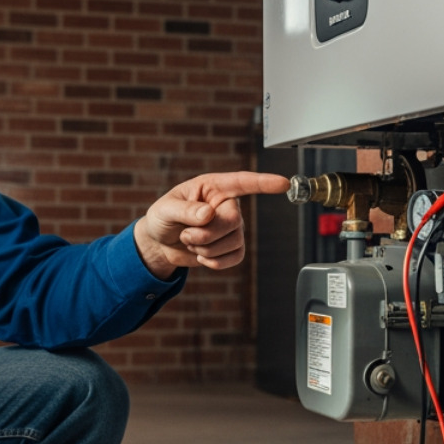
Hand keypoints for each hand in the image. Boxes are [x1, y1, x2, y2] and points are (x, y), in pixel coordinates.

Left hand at [135, 172, 290, 276]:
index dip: (264, 182)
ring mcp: (231, 226)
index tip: (283, 183)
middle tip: (186, 234)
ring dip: (207, 248)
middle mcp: (226, 205)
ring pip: (234, 241)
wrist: (160, 243)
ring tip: (190, 241)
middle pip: (233, 221)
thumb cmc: (162, 218)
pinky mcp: (231, 246)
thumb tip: (208, 214)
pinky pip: (235, 257)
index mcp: (213, 187)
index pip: (242, 182)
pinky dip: (215, 261)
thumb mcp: (165, 209)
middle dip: (206, 234)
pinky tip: (201, 255)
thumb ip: (185, 210)